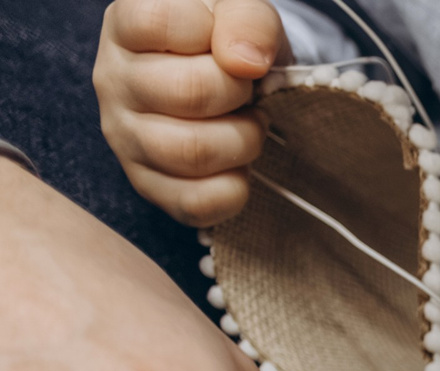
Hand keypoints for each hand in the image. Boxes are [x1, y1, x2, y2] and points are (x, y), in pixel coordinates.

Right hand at [94, 0, 282, 225]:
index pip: (163, 21)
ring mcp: (124, 136)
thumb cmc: (227, 40)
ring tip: (247, 123)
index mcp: (125, 26)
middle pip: (189, 93)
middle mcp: (113, 81)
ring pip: (192, 152)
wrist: (230, 81)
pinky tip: (239, 164)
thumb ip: (246, 19)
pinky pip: (195, 203)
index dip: (212, 33)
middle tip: (248, 90)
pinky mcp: (147, 185)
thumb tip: (244, 61)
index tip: (225, 42)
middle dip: (240, 92)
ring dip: (243, 140)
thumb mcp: (241, 11)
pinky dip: (235, 188)